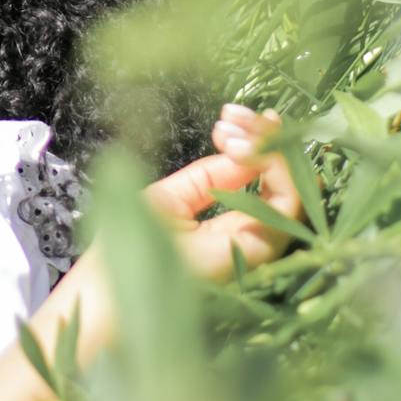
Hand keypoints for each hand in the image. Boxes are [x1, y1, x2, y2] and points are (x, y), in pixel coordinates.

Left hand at [144, 104, 301, 280]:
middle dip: (265, 135)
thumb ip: (213, 176)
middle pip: (283, 179)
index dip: (255, 142)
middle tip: (234, 112)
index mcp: (232, 226)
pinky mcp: (261, 250)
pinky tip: (244, 148)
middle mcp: (252, 236)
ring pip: (293, 187)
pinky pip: (288, 204)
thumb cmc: (130, 246)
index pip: (262, 180)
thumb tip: (248, 149)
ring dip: (271, 146)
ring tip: (235, 126)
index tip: (228, 116)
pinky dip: (276, 168)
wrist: (108, 287)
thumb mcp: (173, 197)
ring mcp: (259, 245)